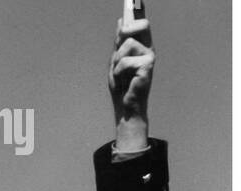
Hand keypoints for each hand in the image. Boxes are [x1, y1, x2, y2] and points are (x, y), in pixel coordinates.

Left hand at [109, 7, 153, 134]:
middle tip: (120, 41)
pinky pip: (125, 61)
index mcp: (141, 44)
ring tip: (119, 74)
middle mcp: (148, 47)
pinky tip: (123, 81)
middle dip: (127, 28)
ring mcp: (150, 55)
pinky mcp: (148, 65)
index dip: (139, 9)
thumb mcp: (116, 61)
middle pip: (142, 24)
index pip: (141, 22)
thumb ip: (118, 42)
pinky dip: (118, 72)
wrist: (125, 106)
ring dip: (117, 61)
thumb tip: (121, 20)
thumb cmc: (121, 86)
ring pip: (127, 44)